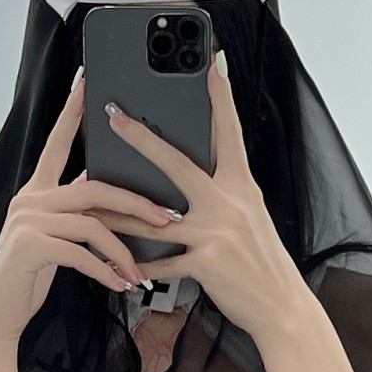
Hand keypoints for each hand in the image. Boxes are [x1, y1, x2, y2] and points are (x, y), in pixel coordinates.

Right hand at [0, 70, 177, 347]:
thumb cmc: (31, 274)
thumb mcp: (56, 237)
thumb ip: (78, 213)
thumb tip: (115, 198)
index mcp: (38, 190)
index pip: (58, 142)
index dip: (74, 111)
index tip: (89, 81)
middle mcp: (30, 198)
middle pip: (95, 186)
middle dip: (137, 203)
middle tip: (169, 218)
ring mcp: (28, 220)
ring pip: (93, 222)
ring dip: (125, 250)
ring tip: (141, 271)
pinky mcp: (29, 246)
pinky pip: (81, 253)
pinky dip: (106, 271)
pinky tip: (121, 285)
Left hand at [101, 52, 306, 339]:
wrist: (282, 307)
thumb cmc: (263, 262)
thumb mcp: (250, 217)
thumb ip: (224, 195)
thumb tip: (193, 179)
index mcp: (242, 186)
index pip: (230, 133)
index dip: (222, 97)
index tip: (212, 64)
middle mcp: (230, 202)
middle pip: (178, 163)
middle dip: (142, 139)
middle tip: (114, 116)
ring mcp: (217, 232)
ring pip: (154, 217)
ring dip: (117, 213)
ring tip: (88, 204)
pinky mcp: (207, 262)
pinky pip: (162, 261)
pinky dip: (138, 263)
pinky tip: (117, 264)